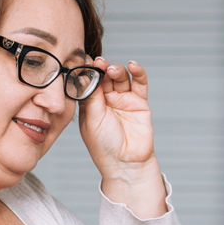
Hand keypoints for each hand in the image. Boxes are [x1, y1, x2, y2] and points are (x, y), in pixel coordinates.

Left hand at [77, 58, 154, 175]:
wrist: (126, 163)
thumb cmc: (104, 146)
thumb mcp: (92, 119)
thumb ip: (91, 96)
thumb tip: (87, 73)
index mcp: (91, 104)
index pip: (89, 81)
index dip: (87, 70)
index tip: (84, 61)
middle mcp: (107, 100)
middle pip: (105, 76)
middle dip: (102, 68)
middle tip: (99, 63)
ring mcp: (123, 100)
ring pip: (120, 77)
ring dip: (116, 70)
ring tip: (112, 70)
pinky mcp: (139, 102)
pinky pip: (139, 83)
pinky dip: (138, 72)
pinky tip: (133, 65)